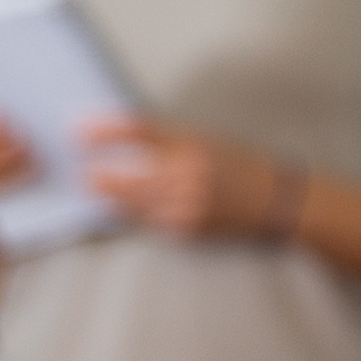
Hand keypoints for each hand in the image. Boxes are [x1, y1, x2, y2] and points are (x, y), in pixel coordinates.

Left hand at [84, 121, 295, 241]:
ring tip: (101, 189)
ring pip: (134, 204)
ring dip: (114, 198)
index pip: (137, 131)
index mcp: (192, 143)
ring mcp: (187, 204)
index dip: (105, 131)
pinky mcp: (189, 228)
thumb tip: (126, 143)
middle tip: (86, 173)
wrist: (279, 200)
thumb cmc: (242, 165)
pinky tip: (129, 209)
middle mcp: (187, 173)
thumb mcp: (208, 140)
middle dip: (101, 177)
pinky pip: (151, 222)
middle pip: (128, 176)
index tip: (81, 132)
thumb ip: (168, 142)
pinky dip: (136, 214)